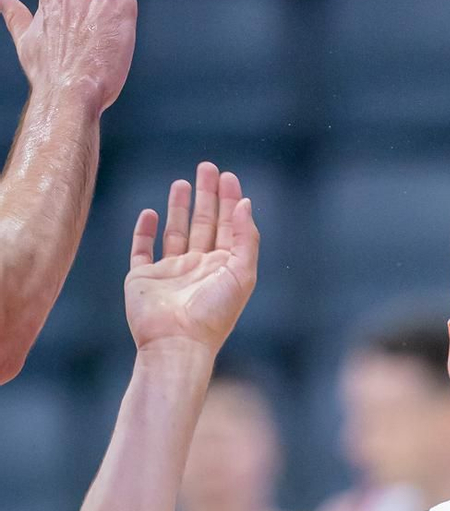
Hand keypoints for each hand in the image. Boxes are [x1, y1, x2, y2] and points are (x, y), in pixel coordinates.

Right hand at [126, 164, 257, 356]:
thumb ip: (246, 239)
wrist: (176, 343)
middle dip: (206, 196)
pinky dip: (145, 231)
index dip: (229, 201)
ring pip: (176, 232)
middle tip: (207, 167)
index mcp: (223, 269)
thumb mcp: (241, 274)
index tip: (228, 176)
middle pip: (204, 224)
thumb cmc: (213, 314)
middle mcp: (198, 269)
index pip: (228, 228)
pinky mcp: (144, 277)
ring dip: (179, 208)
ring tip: (182, 182)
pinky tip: (150, 213)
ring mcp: (170, 272)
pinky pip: (142, 249)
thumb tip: (246, 203)